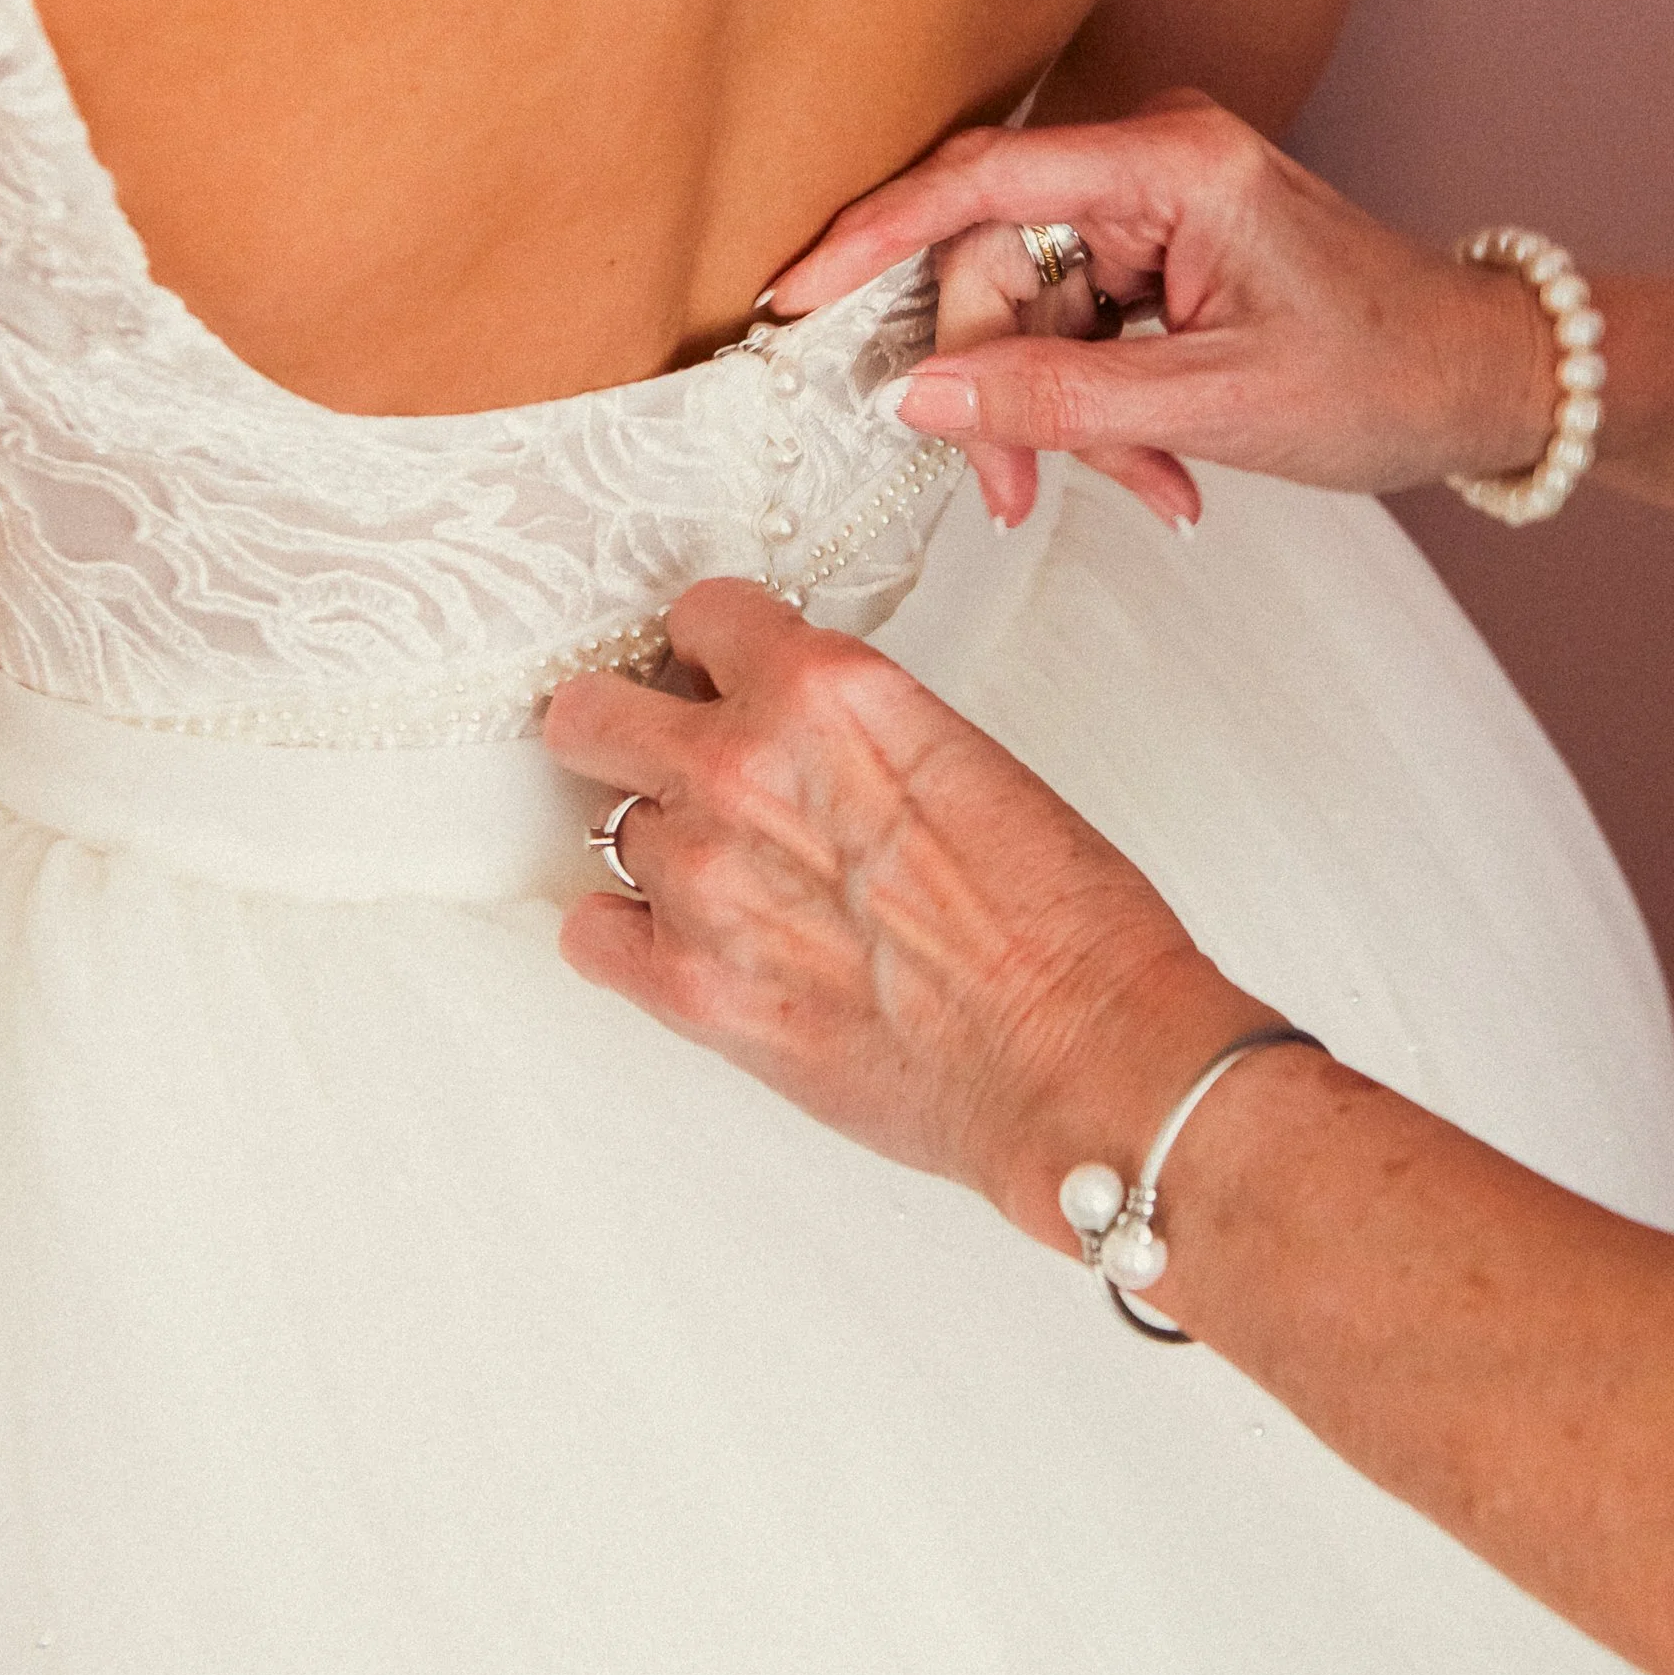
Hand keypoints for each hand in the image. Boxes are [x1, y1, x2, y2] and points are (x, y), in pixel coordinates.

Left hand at [546, 581, 1261, 1240]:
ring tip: (735, 883)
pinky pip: (591, 936)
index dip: (709, 654)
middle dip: (626, 730)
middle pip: (590, 713)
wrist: (1082, 1058)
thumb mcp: (961, 759)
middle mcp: (743, 766)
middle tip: (674, 765)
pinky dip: (628, 939)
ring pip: (602, 827)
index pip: (700, 616)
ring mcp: (702, 877)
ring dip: (659, 845)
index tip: (717, 680)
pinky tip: (689, 945)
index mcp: (826, 689)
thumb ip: (850, 734)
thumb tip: (795, 741)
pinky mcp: (687, 986)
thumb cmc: (1063, 924)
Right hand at [768, 94, 1556, 529]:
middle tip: (1013, 494)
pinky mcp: (1161, 251)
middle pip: (996, 260)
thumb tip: (918, 400)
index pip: (979, 182)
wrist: (1485, 379)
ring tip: (1140, 492)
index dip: (874, 240)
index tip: (796, 300)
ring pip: (1031, 309)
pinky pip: (1078, 327)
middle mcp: (1152, 161)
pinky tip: (1158, 477)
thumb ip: (1058, 400)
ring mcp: (1155, 204)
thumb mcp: (1214, 407)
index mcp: (1171, 162)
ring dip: (1062, 415)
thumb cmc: (1386, 374)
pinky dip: (1099, 409)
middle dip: (998, 386)